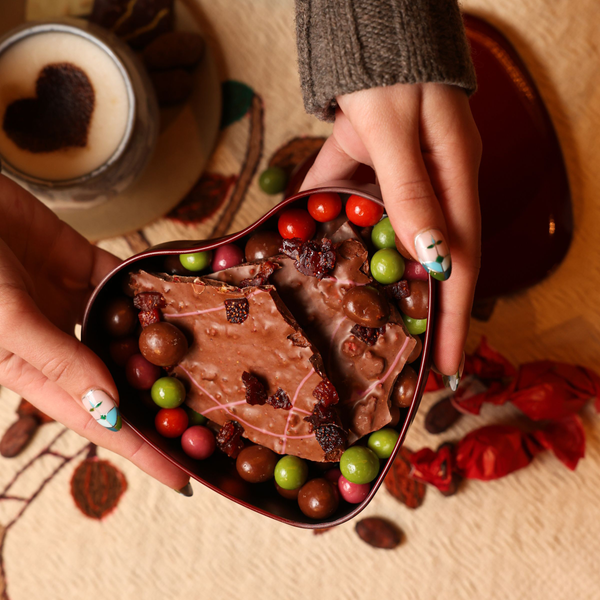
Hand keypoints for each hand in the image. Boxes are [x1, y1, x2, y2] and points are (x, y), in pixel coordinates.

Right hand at [0, 175, 189, 492]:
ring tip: (214, 361)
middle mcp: (61, 344)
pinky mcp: (84, 265)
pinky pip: (126, 282)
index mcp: (34, 372)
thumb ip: (56, 360)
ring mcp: (74, 303)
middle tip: (216, 420)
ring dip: (165, 344)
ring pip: (131, 332)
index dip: (140, 451)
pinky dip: (151, 288)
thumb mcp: (5, 320)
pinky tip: (182, 296)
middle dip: (164, 403)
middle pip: (123, 382)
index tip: (182, 475)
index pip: (97, 421)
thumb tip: (108, 406)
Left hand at [301, 83, 481, 380]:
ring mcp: (395, 175)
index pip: (460, 264)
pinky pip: (346, 201)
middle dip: (418, 314)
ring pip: (385, 239)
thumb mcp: (400, 131)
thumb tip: (433, 261)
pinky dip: (328, 224)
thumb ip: (411, 193)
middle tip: (405, 362)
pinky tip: (304, 251)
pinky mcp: (364, 162)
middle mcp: (431, 184)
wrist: (369, 21)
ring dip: (371, 280)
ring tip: (359, 325)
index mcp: (453, 179)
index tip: (447, 368)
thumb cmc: (392, 69)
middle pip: (425, 262)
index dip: (454, 320)